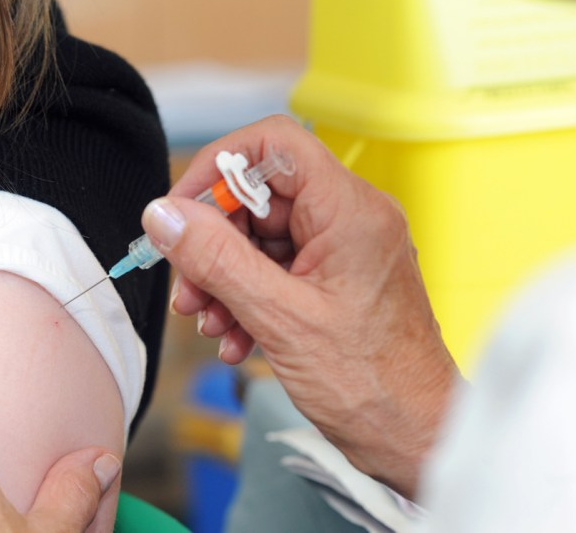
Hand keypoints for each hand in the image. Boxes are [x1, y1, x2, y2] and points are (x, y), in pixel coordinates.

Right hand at [143, 115, 459, 497]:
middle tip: (186, 284)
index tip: (182, 209)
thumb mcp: (279, 318)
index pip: (274, 145)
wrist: (416, 437)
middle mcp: (350, 219)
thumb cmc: (373, 384)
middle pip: (259, 195)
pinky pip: (274, 268)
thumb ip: (216, 260)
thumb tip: (165, 215)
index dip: (218, 168)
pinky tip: (233, 336)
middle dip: (212, 240)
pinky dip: (245, 296)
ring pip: (260, 236)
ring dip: (222, 276)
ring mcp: (343, 250)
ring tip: (205, 319)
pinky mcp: (335, 279)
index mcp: (349, 211)